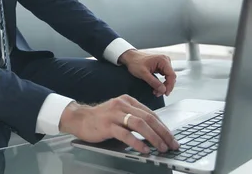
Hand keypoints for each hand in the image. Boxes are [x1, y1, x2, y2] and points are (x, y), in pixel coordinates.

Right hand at [59, 95, 178, 153]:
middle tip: (172, 144)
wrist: (79, 119)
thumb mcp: (119, 113)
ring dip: (154, 137)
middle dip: (163, 133)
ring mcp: (114, 114)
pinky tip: (145, 149)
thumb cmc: (101, 119)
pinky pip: (126, 134)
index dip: (163, 126)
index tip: (171, 137)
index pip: (150, 113)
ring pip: (140, 124)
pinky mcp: (107, 125)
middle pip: (148, 118)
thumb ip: (133, 119)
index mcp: (128, 101)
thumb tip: (153, 133)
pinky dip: (138, 143)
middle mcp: (122, 105)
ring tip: (161, 148)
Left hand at [119, 50, 175, 96]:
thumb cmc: (135, 62)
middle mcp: (165, 60)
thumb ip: (153, 82)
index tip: (165, 93)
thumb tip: (163, 90)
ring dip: (163, 86)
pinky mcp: (161, 66)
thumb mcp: (143, 74)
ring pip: (168, 77)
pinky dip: (161, 83)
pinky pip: (164, 76)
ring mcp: (163, 63)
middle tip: (158, 94)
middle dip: (165, 87)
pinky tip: (156, 87)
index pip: (172, 75)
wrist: (130, 57)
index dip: (170, 86)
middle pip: (171, 77)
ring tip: (156, 92)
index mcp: (162, 60)